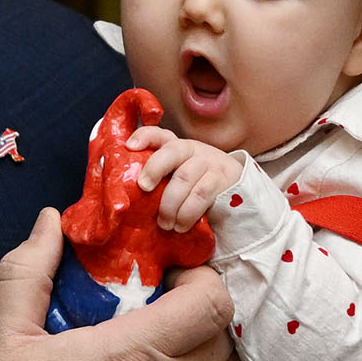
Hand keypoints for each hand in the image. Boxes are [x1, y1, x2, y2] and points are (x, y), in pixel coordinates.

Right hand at [0, 210, 237, 360]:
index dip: (199, 279)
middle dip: (204, 312)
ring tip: (166, 350)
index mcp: (137, 352)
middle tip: (166, 308)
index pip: (214, 299)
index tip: (165, 278)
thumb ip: (30, 270)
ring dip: (207, 354)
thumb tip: (51, 222)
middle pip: (227, 335)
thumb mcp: (5, 337)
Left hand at [126, 126, 244, 232]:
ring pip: (184, 178)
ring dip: (170, 204)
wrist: (236, 191)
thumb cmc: (194, 187)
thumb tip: (126, 200)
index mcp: (176, 148)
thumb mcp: (176, 178)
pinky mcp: (222, 179)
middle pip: (172, 151)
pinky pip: (201, 195)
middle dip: (154, 168)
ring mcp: (209, 162)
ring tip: (165, 224)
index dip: (144, 137)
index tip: (130, 147)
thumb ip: (158, 181)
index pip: (159, 135)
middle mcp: (192, 150)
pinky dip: (187, 213)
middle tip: (143, 187)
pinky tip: (181, 225)